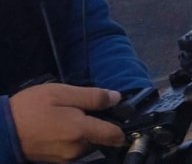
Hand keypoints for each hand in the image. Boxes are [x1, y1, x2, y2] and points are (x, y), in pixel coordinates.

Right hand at [10, 83, 125, 161]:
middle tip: (83, 109)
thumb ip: (92, 97)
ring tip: (69, 116)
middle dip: (99, 124)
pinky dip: (74, 138)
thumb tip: (116, 98)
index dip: (121, 124)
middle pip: (103, 139)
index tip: (118, 113)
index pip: (116, 135)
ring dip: (86, 132)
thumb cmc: (31, 108)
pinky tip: (61, 127)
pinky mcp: (58, 161)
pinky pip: (76, 149)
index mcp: (81, 132)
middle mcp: (78, 150)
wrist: (2, 130)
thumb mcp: (62, 93)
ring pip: (89, 144)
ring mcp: (67, 158)